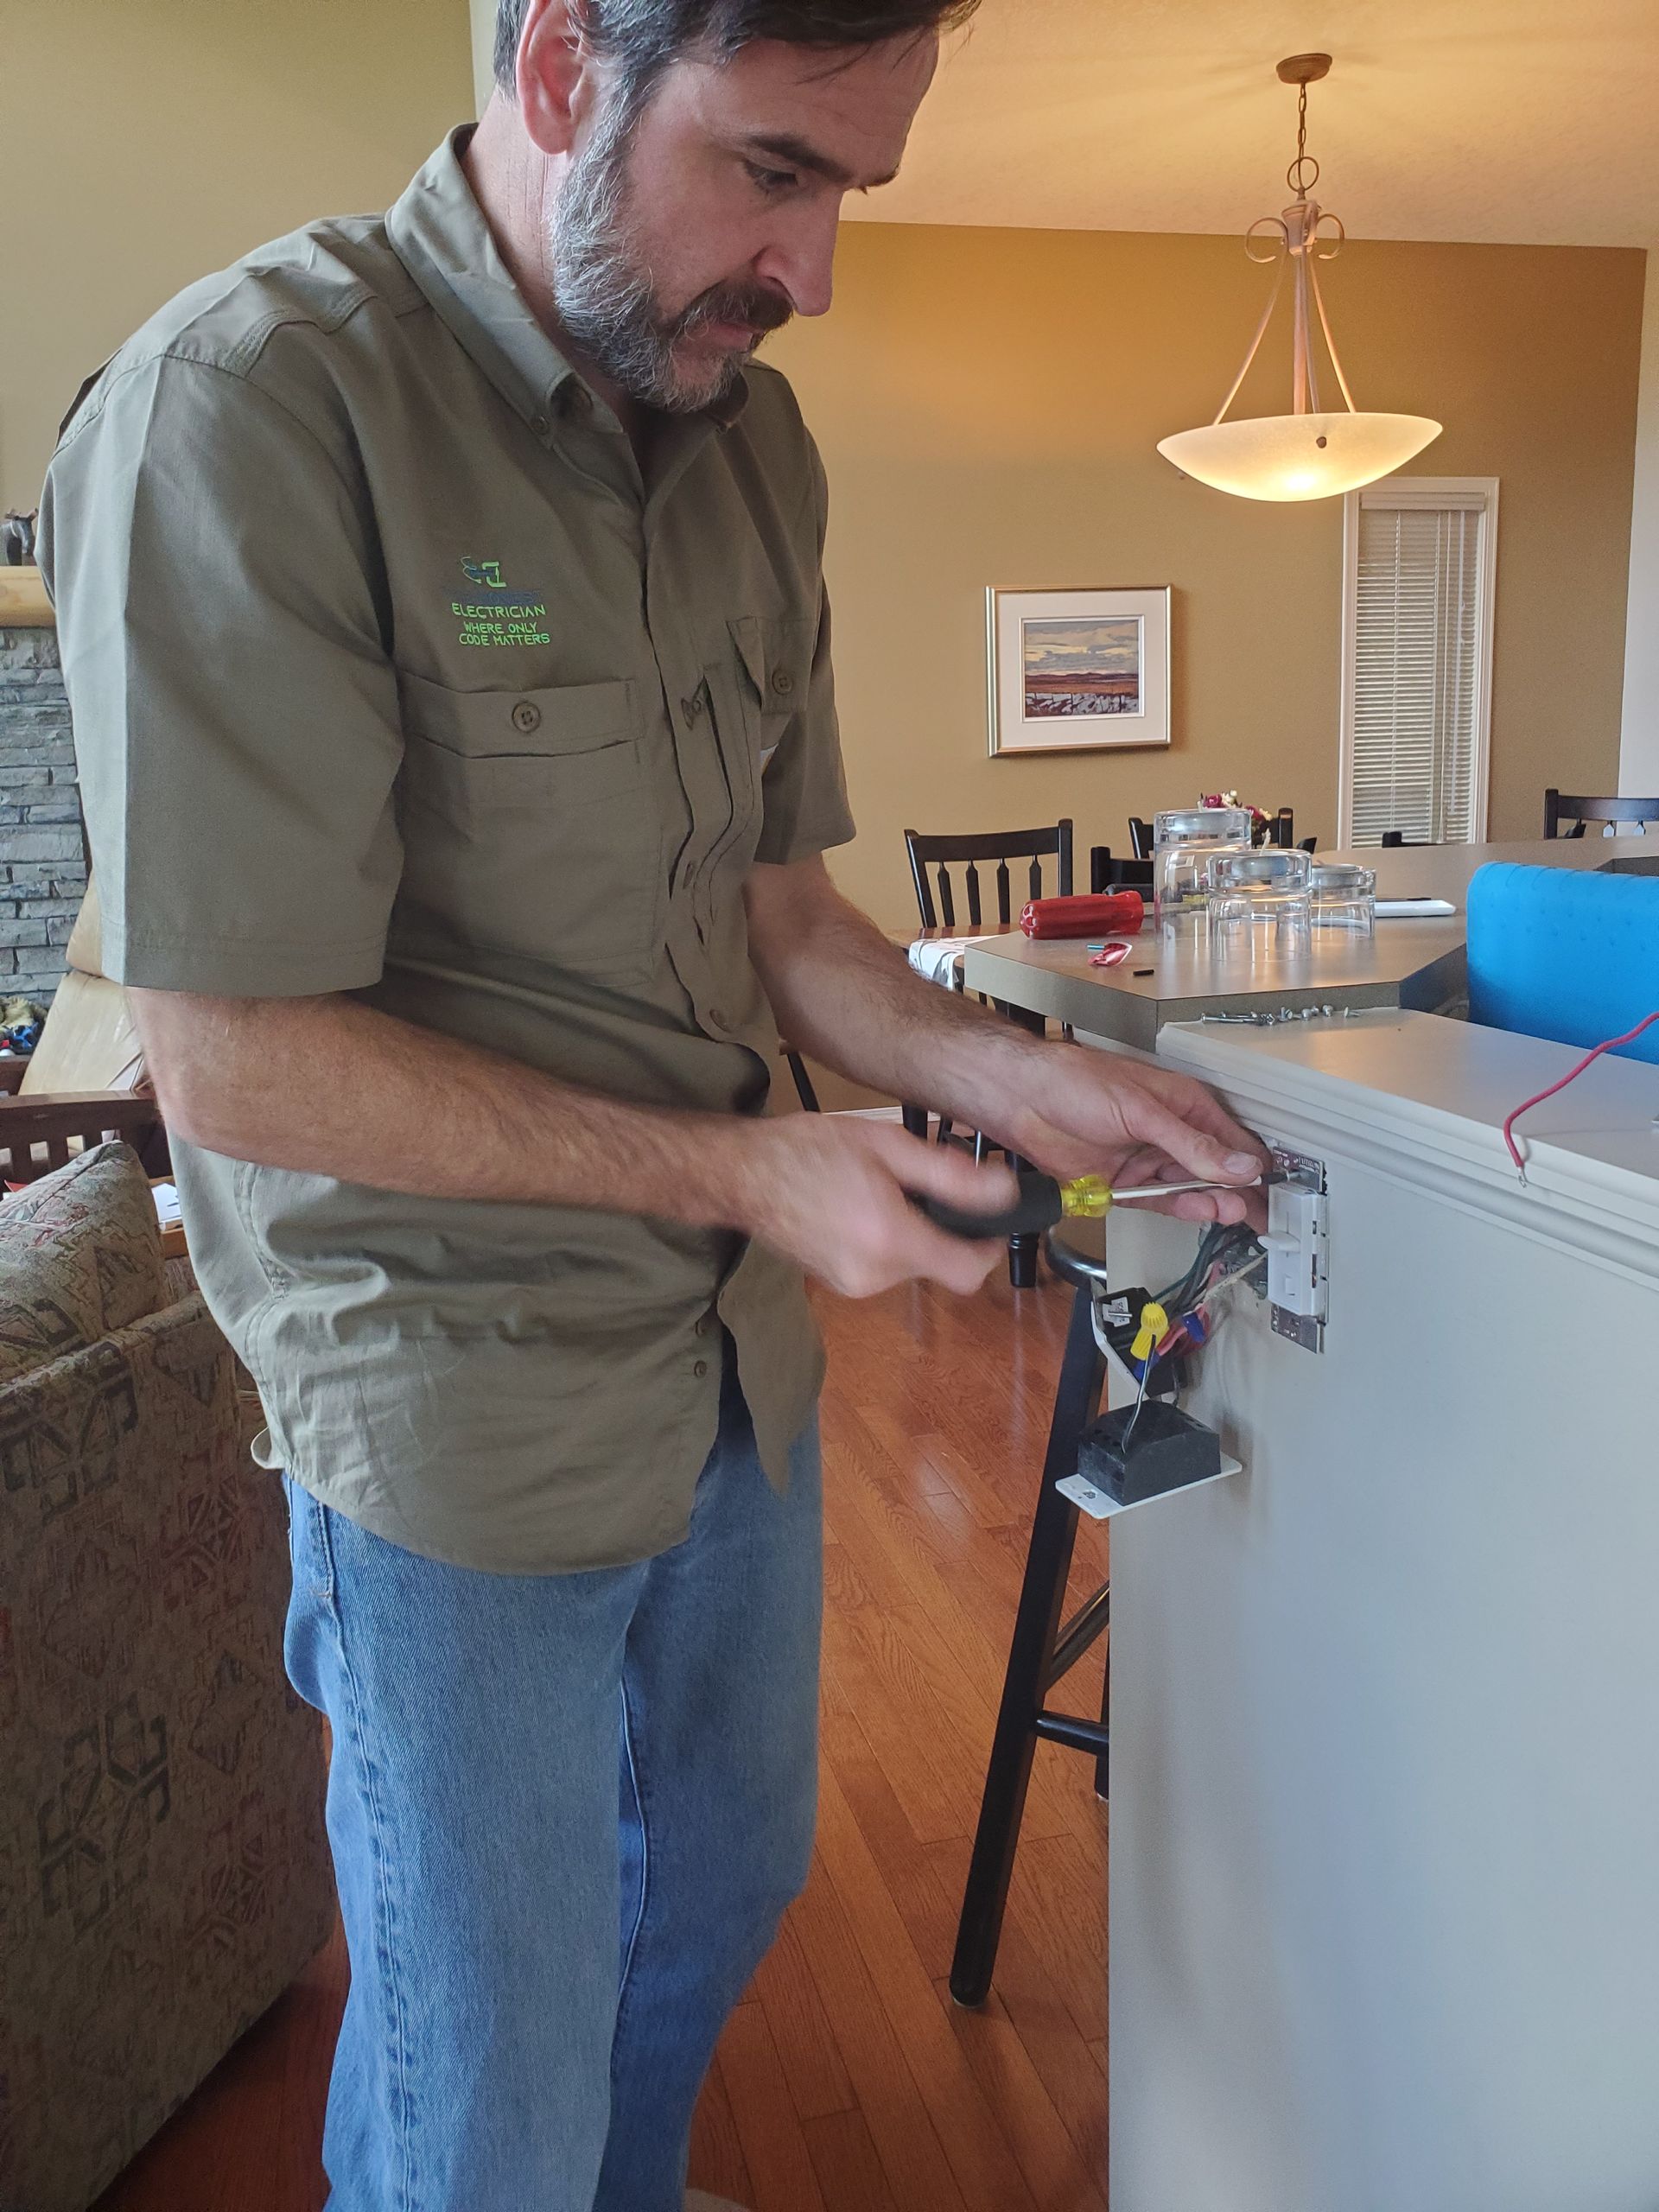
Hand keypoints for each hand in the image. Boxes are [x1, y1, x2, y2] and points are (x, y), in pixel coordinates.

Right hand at [727, 1116, 1020, 1297]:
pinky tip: (859, 1209)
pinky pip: (883, 1268)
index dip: (988, 1249)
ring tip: (879, 1192)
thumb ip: (950, 1175)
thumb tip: (1005, 1192)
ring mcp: (853, 1286)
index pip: (968, 1272)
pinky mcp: (838, 1286)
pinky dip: (885, 1243)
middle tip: (917, 1185)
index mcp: (890, 1240)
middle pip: (938, 1265)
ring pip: (910, 1266)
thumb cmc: (809, 1149)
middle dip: (939, 1229)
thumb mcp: (887, 1145)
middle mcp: (873, 1276)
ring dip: (910, 1234)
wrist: (742, 1175)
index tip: (989, 1222)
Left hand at [996, 1044, 1268, 1225]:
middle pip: (1216, 1170)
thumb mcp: (1141, 1110)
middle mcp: (1170, 1133)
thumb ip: (1190, 1143)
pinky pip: (1161, 1202)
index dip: (1254, 1166)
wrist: (1021, 1099)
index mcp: (1184, 1104)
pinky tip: (1200, 1211)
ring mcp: (1147, 1159)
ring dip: (1212, 1201)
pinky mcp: (1125, 1184)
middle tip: (1262, 1213)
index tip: (1274, 1189)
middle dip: (1239, 1191)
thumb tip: (1236, 1163)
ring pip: (1191, 1189)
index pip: (1232, 1141)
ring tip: (1233, 1213)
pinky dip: (1181, 1208)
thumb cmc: (1075, 1081)